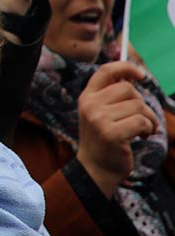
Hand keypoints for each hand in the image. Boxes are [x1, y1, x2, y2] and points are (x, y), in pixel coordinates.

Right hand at [75, 60, 160, 196]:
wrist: (96, 168)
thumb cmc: (104, 139)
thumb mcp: (100, 113)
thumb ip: (111, 95)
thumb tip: (133, 76)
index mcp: (86, 97)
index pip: (106, 71)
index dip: (126, 67)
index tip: (141, 75)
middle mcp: (90, 105)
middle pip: (128, 89)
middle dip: (141, 103)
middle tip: (140, 118)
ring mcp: (99, 119)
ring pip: (138, 106)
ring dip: (148, 119)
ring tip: (141, 130)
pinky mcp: (111, 133)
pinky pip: (142, 121)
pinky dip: (148, 129)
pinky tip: (141, 136)